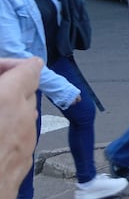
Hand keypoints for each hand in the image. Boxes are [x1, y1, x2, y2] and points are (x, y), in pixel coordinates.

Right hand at [0, 58, 42, 195]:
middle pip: (28, 89)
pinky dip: (8, 130)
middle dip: (8, 87)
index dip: (12, 64)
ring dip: (8, 109)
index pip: (30, 67)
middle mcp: (24, 117)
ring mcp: (27, 140)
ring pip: (25, 114)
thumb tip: (2, 74)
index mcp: (8, 98)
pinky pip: (21, 135)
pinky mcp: (24, 160)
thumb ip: (0, 82)